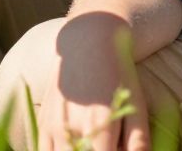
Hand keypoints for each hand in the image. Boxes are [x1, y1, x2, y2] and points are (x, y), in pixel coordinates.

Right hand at [38, 16, 148, 150]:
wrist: (86, 43)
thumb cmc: (117, 75)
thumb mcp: (136, 106)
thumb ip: (139, 143)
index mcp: (99, 128)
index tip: (117, 150)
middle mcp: (71, 130)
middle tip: (104, 146)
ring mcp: (52, 127)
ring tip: (91, 145)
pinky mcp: (42, 123)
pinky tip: (73, 147)